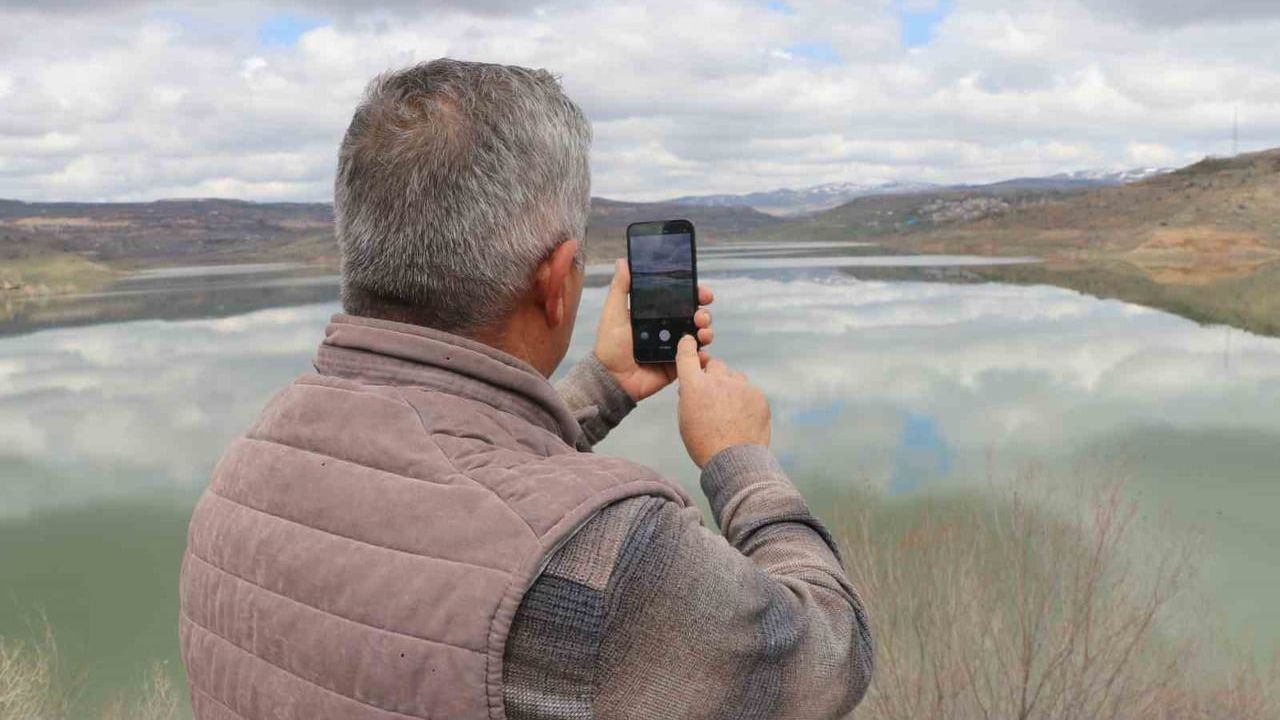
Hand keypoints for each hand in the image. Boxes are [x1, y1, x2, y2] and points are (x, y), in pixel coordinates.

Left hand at [594, 258, 713, 401]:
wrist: (612, 378)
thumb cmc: (610, 345)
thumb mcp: (613, 313)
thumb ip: (620, 288)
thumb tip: (623, 261)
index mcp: (655, 315)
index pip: (680, 300)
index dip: (694, 293)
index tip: (701, 291)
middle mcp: (668, 329)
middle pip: (694, 315)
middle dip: (704, 312)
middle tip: (701, 314)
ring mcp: (675, 347)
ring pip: (699, 335)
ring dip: (706, 330)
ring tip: (702, 331)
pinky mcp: (678, 365)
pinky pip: (695, 359)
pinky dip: (703, 356)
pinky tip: (701, 352)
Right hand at [674, 335, 770, 467]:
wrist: (734, 460)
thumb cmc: (705, 444)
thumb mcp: (685, 420)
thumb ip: (688, 397)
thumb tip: (692, 386)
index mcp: (694, 386)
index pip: (688, 355)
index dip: (687, 346)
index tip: (689, 341)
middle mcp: (717, 380)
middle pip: (715, 364)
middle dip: (712, 375)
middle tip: (713, 394)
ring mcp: (740, 386)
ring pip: (734, 377)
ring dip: (730, 387)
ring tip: (729, 411)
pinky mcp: (758, 395)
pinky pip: (749, 390)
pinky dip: (745, 400)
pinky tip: (742, 418)